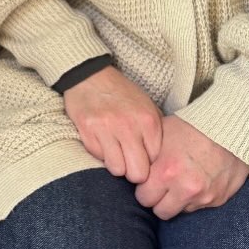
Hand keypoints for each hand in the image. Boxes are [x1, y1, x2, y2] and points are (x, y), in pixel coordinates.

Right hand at [63, 65, 162, 183]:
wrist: (90, 75)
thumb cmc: (121, 94)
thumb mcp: (147, 106)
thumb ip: (156, 131)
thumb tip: (162, 159)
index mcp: (147, 121)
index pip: (155, 162)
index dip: (149, 161)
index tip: (142, 154)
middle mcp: (128, 126)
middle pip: (138, 173)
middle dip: (134, 171)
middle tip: (129, 161)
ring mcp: (105, 129)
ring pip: (117, 169)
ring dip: (116, 163)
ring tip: (115, 151)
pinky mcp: (87, 131)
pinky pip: (98, 157)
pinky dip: (100, 153)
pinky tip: (101, 139)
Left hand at [135, 115, 248, 218]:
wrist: (228, 129)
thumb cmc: (190, 127)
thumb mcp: (162, 135)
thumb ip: (148, 157)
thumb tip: (135, 167)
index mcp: (166, 171)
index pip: (144, 198)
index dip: (143, 190)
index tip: (146, 182)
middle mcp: (184, 188)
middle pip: (160, 212)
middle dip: (157, 200)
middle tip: (159, 186)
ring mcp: (203, 197)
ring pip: (179, 211)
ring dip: (176, 201)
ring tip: (178, 182)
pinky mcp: (218, 200)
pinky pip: (198, 207)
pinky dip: (193, 198)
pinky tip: (194, 180)